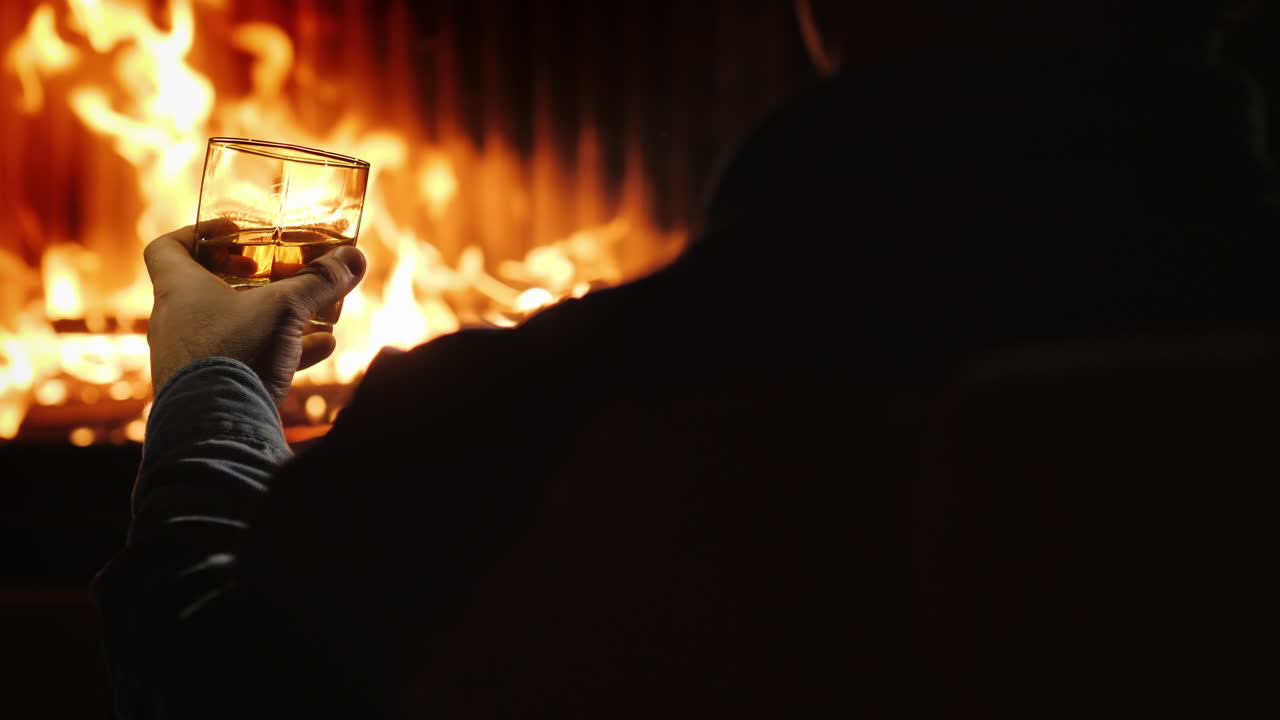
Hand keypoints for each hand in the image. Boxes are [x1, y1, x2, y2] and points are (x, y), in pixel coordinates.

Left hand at [143, 225, 366, 403]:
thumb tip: (355, 257)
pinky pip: (245, 360)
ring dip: (271, 318)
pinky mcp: (209, 388)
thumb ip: (319, 282)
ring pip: (232, 326)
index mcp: (179, 291)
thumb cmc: (236, 354)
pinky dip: (281, 351)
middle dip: (251, 280)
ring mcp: (191, 357)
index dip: (196, 233)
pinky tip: (321, 349)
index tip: (233, 233)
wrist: (214, 428)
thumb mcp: (285, 309)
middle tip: (280, 274)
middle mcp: (176, 322)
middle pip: (207, 287)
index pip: (167, 249)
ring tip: (311, 314)